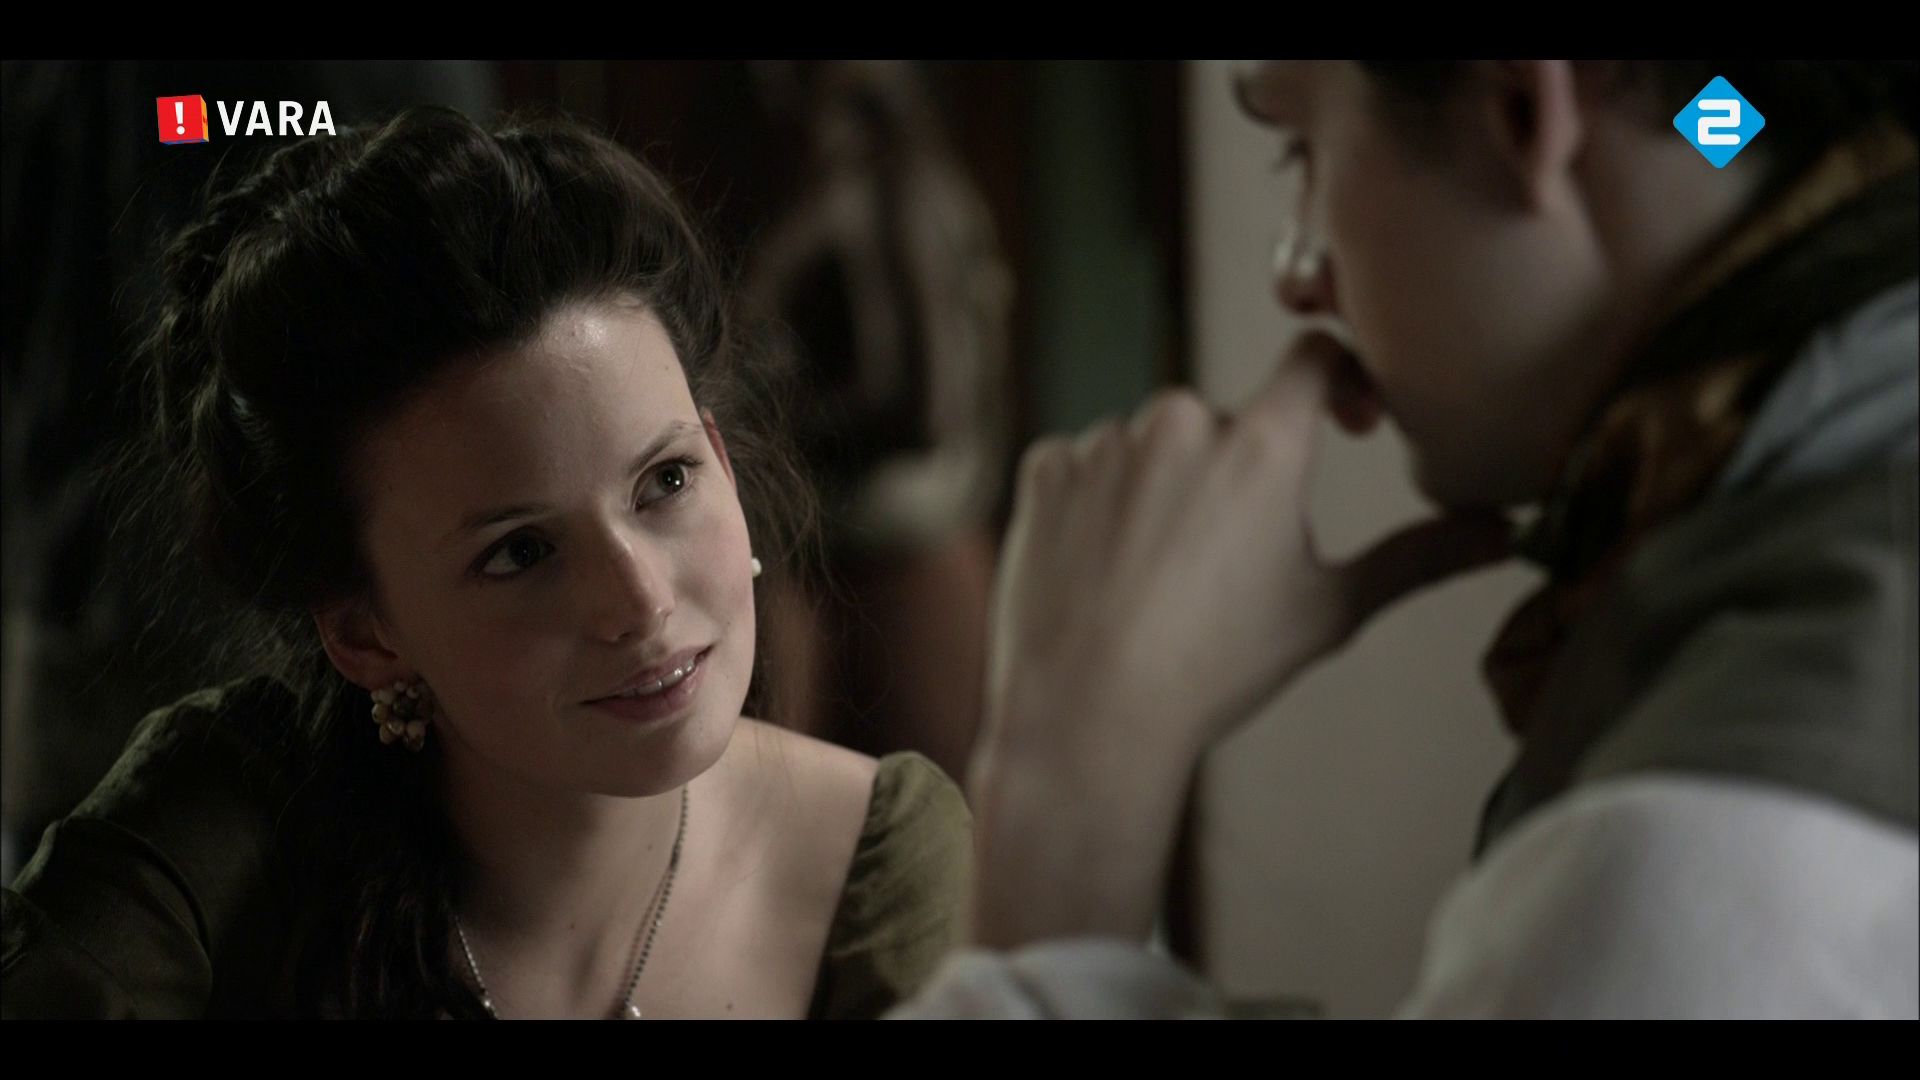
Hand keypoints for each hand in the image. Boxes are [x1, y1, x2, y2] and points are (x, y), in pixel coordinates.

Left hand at [982, 331, 1511, 768]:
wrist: (1090, 717)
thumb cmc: (1217, 670)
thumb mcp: (1330, 609)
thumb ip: (1419, 556)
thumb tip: (1508, 532)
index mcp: (1263, 443)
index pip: (1315, 357)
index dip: (1340, 380)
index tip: (1347, 421)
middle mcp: (1180, 419)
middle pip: (1226, 418)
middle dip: (1235, 470)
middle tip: (1229, 560)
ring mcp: (1104, 439)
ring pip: (1151, 445)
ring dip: (1164, 488)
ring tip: (1160, 579)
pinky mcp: (1045, 465)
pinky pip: (1085, 464)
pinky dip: (1100, 505)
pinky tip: (1106, 570)